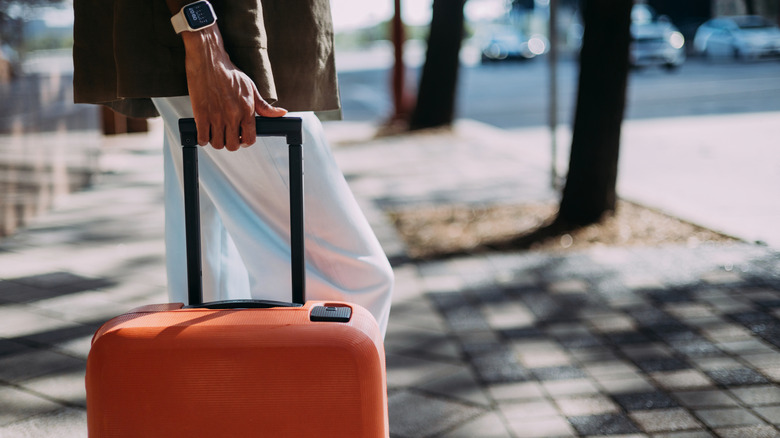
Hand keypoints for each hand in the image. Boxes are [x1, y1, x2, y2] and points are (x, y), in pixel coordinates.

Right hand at [182, 26, 286, 150]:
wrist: (209, 60)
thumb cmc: (230, 74)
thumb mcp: (251, 88)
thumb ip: (265, 106)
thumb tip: (282, 113)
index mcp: (247, 110)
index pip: (250, 139)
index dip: (245, 142)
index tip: (241, 138)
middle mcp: (232, 115)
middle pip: (233, 145)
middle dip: (230, 143)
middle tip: (227, 135)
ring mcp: (216, 116)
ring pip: (217, 144)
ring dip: (216, 141)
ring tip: (216, 132)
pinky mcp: (201, 114)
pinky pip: (203, 138)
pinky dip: (203, 138)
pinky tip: (205, 131)